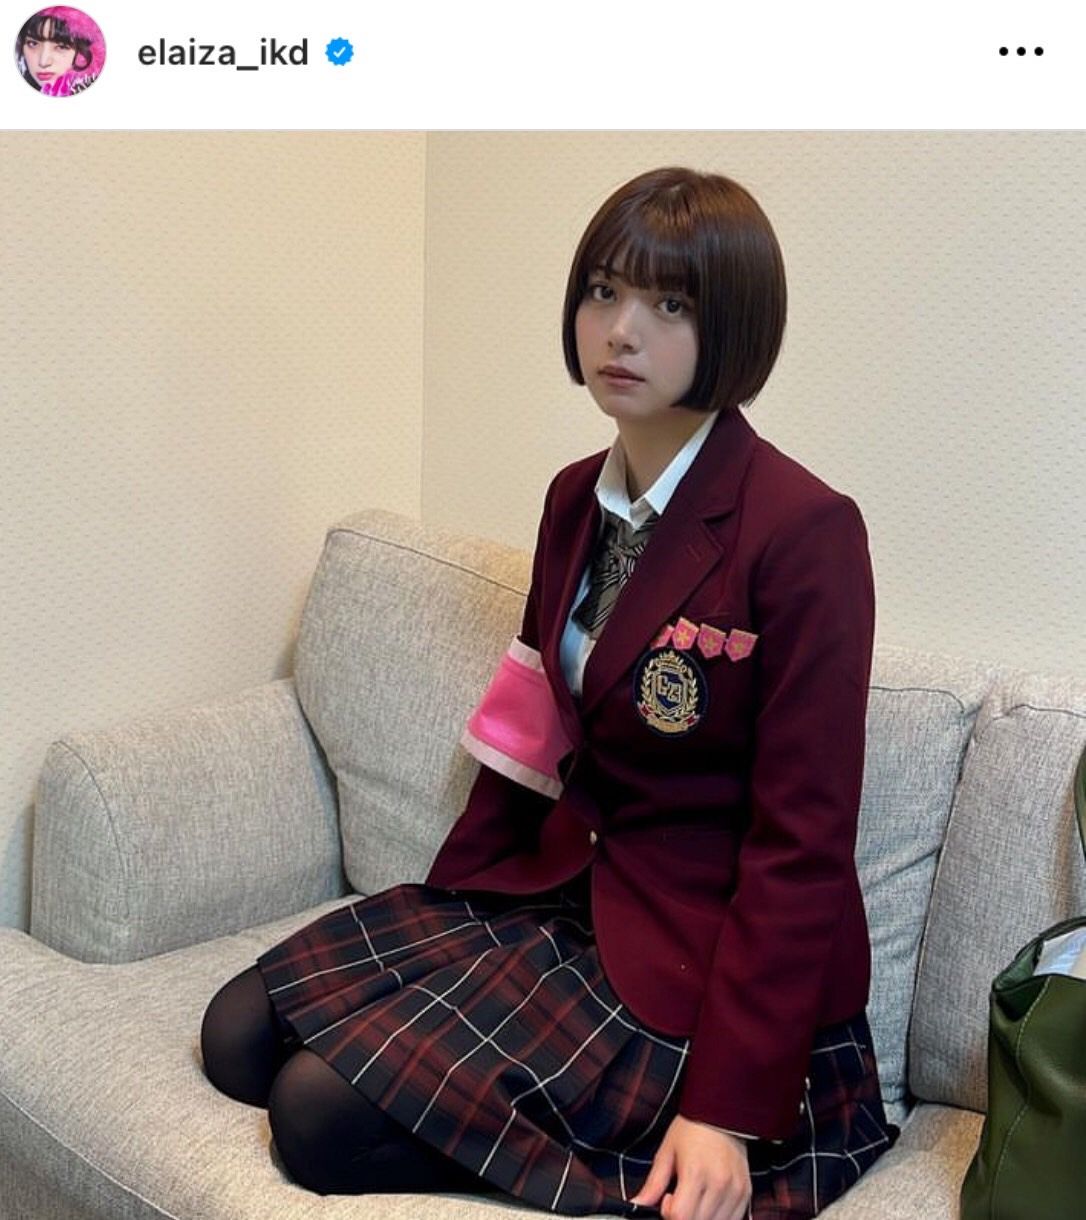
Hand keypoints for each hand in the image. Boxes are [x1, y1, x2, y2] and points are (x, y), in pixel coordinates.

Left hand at [630, 1113, 750, 1219]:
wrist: (720, 1112)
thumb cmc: (691, 1130)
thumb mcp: (667, 1152)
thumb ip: (653, 1183)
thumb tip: (637, 1204)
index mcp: (695, 1173)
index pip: (680, 1217)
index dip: (668, 1213)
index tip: (667, 1198)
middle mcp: (719, 1185)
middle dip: (683, 1217)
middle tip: (679, 1198)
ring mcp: (735, 1191)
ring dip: (700, 1219)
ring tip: (695, 1198)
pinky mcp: (746, 1194)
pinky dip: (717, 1218)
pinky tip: (709, 1203)